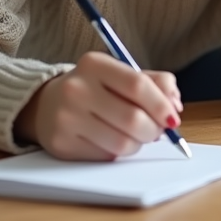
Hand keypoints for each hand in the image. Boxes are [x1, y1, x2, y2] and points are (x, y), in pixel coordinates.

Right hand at [13, 53, 183, 160]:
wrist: (45, 104)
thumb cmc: (94, 88)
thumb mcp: (120, 74)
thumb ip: (154, 83)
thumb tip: (174, 104)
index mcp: (94, 64)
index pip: (137, 85)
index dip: (161, 105)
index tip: (172, 117)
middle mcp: (76, 88)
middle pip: (133, 118)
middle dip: (154, 130)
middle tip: (158, 131)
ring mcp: (66, 117)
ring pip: (122, 143)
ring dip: (138, 143)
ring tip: (136, 136)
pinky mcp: (61, 144)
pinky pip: (106, 156)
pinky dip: (119, 152)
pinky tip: (114, 141)